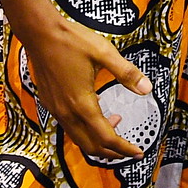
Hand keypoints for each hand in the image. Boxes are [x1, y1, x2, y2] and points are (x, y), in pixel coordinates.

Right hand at [19, 14, 152, 160]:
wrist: (40, 34)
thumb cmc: (71, 41)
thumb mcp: (104, 53)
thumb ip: (126, 73)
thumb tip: (147, 89)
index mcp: (82, 104)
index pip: (105, 138)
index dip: (124, 148)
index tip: (138, 152)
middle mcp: (67, 112)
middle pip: (90, 145)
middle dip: (111, 152)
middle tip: (129, 149)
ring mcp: (56, 109)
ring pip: (78, 138)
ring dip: (97, 140)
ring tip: (116, 126)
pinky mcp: (51, 103)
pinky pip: (69, 127)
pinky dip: (85, 130)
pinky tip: (95, 112)